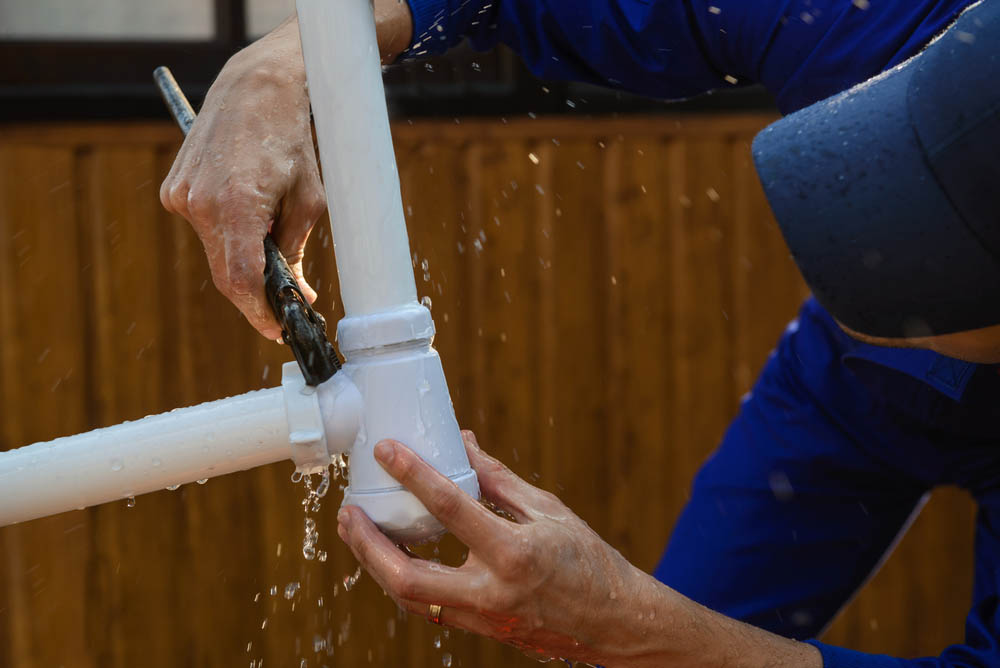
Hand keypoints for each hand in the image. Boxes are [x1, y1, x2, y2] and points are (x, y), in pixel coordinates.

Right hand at [160, 4, 413, 338]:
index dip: (260, 313)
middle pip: (226, 274)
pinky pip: (205, 230)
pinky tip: (249, 214)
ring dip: (243, 261)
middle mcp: (200, 204)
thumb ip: (296, 251)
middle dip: (257, 294)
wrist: (255, 90)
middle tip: (285, 303)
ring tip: (273, 242)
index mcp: (237, 206)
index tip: (278, 330)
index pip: (241, 281)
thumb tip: (296, 294)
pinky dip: (228, 236)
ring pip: (215, 254)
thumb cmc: (291, 142)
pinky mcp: (174, 191)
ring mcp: (182, 197)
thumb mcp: (308, 201)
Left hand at [336, 431, 660, 664]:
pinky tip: (392, 555)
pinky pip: (428, 607)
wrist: (613, 624)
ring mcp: (482, 618)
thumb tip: (462, 442)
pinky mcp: (479, 630)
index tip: (386, 450)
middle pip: (407, 577)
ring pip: (409, 598)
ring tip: (358, 529)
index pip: (449, 508)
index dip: (413, 474)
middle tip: (348, 511)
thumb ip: (498, 479)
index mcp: (513, 553)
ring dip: (376, 564)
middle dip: (367, 544)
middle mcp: (491, 592)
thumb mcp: (548, 510)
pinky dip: (404, 579)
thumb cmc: (587, 561)